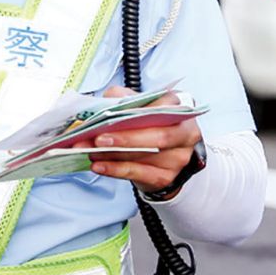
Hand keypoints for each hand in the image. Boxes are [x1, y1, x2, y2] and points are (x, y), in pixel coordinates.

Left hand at [87, 86, 203, 193]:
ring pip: (146, 157)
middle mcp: (184, 133)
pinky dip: (116, 170)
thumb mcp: (138, 104)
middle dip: (126, 138)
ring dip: (114, 155)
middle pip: (159, 136)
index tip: (114, 115)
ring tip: (91, 151)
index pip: (163, 108)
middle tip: (98, 138)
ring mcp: (178, 158)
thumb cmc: (148, 123)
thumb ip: (125, 98)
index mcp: (180, 109)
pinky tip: (99, 166)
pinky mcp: (166, 177)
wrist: (160, 152)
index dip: (139, 113)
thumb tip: (108, 101)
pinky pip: (139, 174)